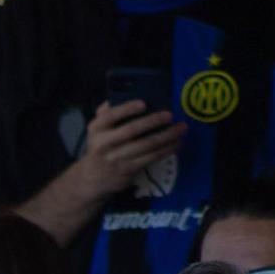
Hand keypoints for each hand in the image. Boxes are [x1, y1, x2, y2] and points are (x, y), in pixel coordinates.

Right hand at [65, 101, 183, 200]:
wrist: (93, 178)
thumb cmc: (100, 147)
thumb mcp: (97, 130)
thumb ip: (106, 113)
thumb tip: (120, 95)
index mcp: (97, 129)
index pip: (111, 116)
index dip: (127, 109)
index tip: (143, 103)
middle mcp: (104, 143)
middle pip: (131, 130)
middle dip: (153, 121)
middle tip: (169, 115)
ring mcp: (117, 159)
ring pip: (146, 145)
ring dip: (166, 136)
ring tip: (180, 129)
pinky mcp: (128, 170)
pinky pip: (151, 158)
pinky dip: (166, 150)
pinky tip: (176, 143)